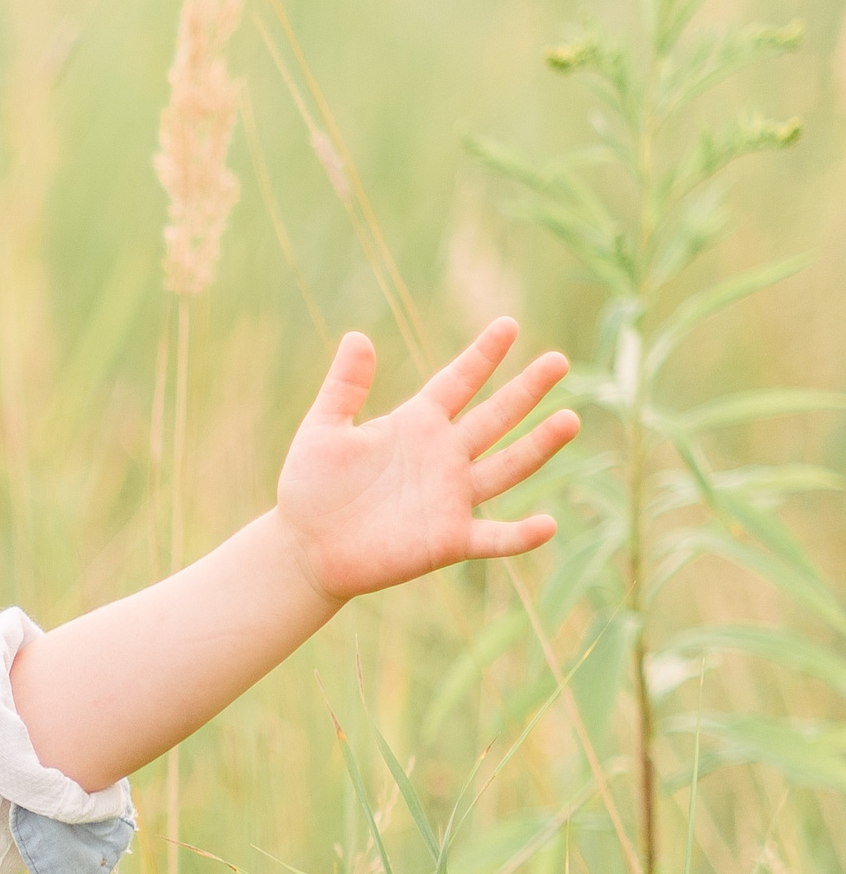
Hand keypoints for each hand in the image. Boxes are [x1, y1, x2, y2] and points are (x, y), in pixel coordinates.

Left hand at [274, 319, 578, 601]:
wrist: (303, 548)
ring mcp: (450, 497)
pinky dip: (520, 535)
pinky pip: (493, 538)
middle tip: (558, 361)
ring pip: (507, 467)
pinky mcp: (447, 540)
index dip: (482, 356)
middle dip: (526, 390)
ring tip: (569, 419)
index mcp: (415, 424)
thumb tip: (358, 336)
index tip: (508, 325)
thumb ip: (343, 387)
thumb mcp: (321, 431)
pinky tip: (547, 525)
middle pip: (495, 417)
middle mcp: (442, 456)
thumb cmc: (309, 488)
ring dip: (538, 447)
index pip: (457, 382)